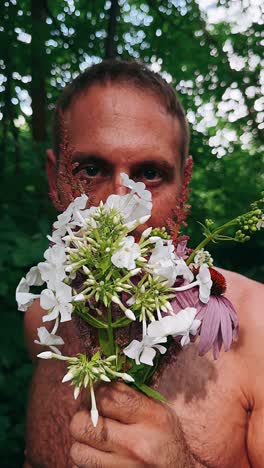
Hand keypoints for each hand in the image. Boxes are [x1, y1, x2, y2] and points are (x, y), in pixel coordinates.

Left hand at [70, 382, 194, 466]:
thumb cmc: (168, 440)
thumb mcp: (160, 412)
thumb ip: (132, 397)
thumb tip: (97, 383)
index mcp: (152, 418)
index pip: (107, 396)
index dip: (95, 392)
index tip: (96, 394)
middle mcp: (136, 444)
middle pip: (83, 424)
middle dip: (82, 417)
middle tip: (90, 417)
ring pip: (78, 451)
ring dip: (82, 443)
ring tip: (94, 439)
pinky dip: (87, 459)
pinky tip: (100, 455)